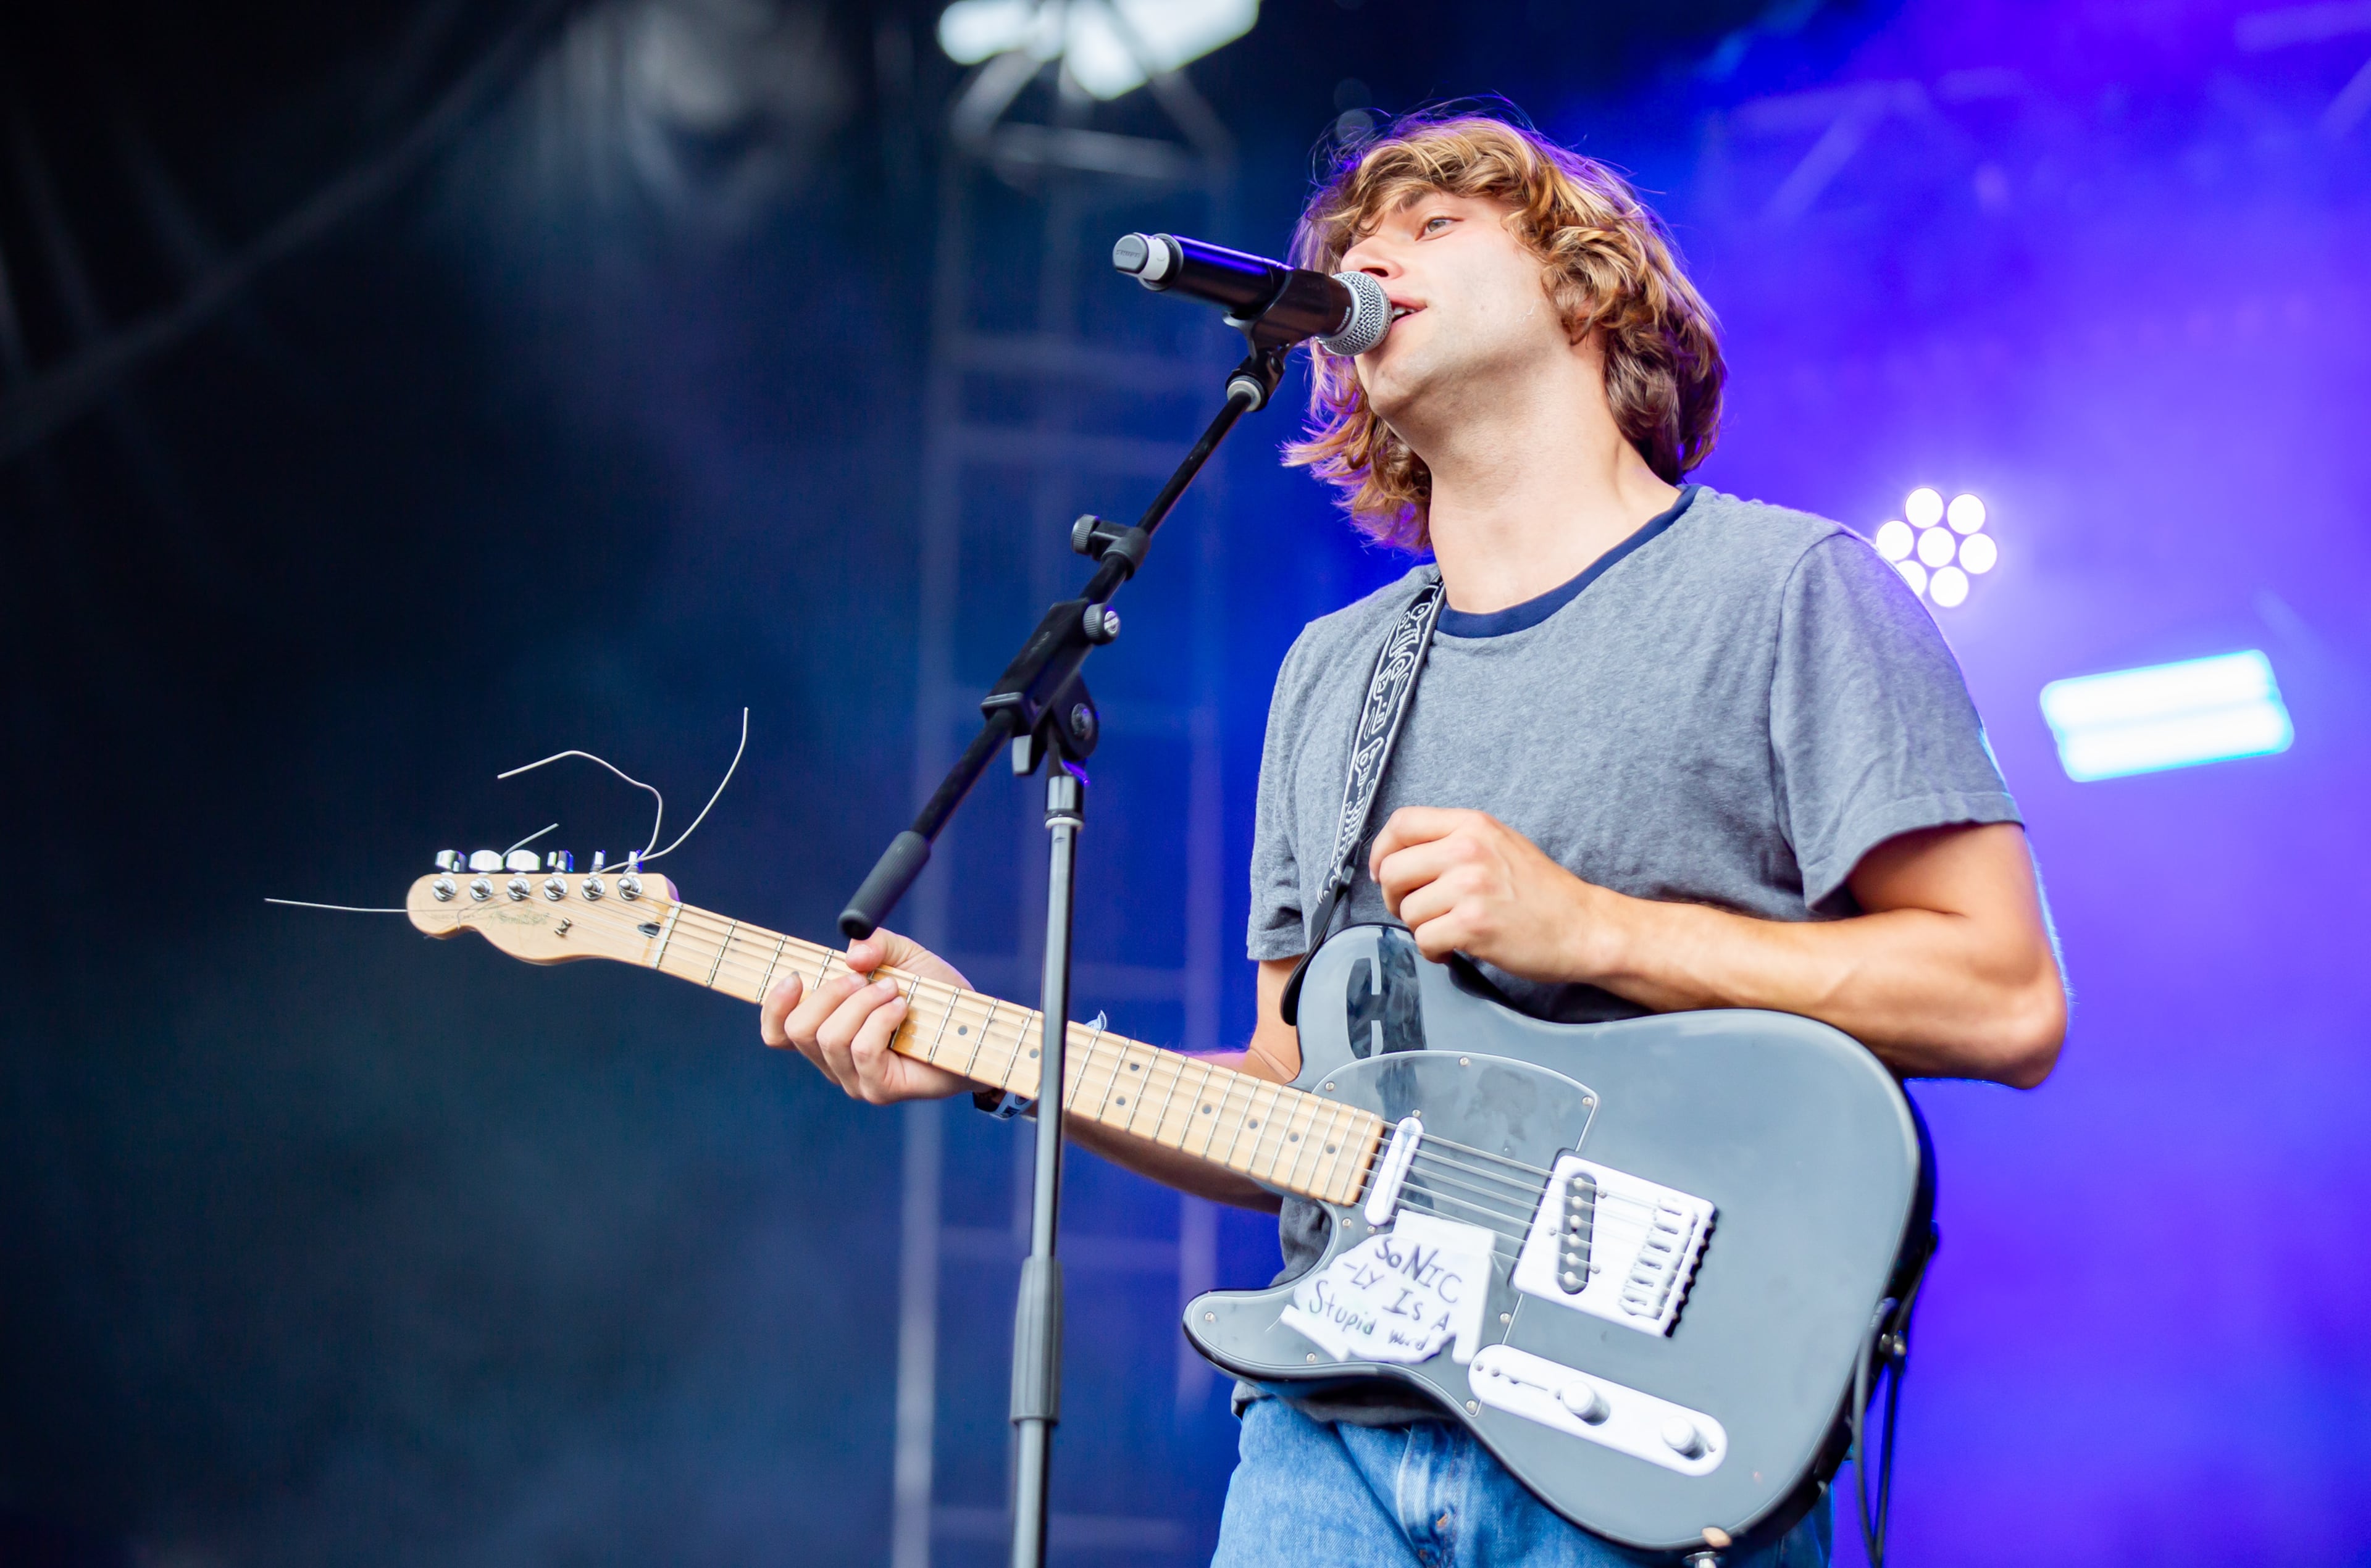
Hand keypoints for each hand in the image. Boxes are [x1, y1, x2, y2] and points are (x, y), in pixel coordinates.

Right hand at [760, 930, 978, 1103]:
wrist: (976, 1031)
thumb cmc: (939, 999)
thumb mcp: (907, 958)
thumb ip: (878, 945)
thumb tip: (851, 955)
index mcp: (828, 1032)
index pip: (778, 1032)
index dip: (774, 1005)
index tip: (796, 976)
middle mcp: (834, 1062)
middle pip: (799, 1030)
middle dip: (829, 994)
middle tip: (863, 979)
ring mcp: (854, 1080)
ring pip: (830, 1038)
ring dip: (862, 1004)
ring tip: (894, 991)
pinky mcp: (879, 1089)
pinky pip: (862, 1050)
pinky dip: (880, 1020)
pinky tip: (902, 1009)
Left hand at [1367, 806, 1607, 978]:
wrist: (1583, 926)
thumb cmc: (1541, 891)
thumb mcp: (1499, 844)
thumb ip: (1453, 841)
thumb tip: (1398, 855)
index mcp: (1472, 825)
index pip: (1402, 823)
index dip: (1381, 851)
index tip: (1384, 872)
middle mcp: (1468, 850)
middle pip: (1393, 870)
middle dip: (1396, 898)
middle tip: (1417, 911)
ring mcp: (1471, 887)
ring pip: (1407, 911)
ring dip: (1421, 928)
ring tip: (1449, 931)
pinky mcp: (1474, 925)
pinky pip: (1424, 940)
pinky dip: (1433, 951)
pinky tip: (1454, 949)